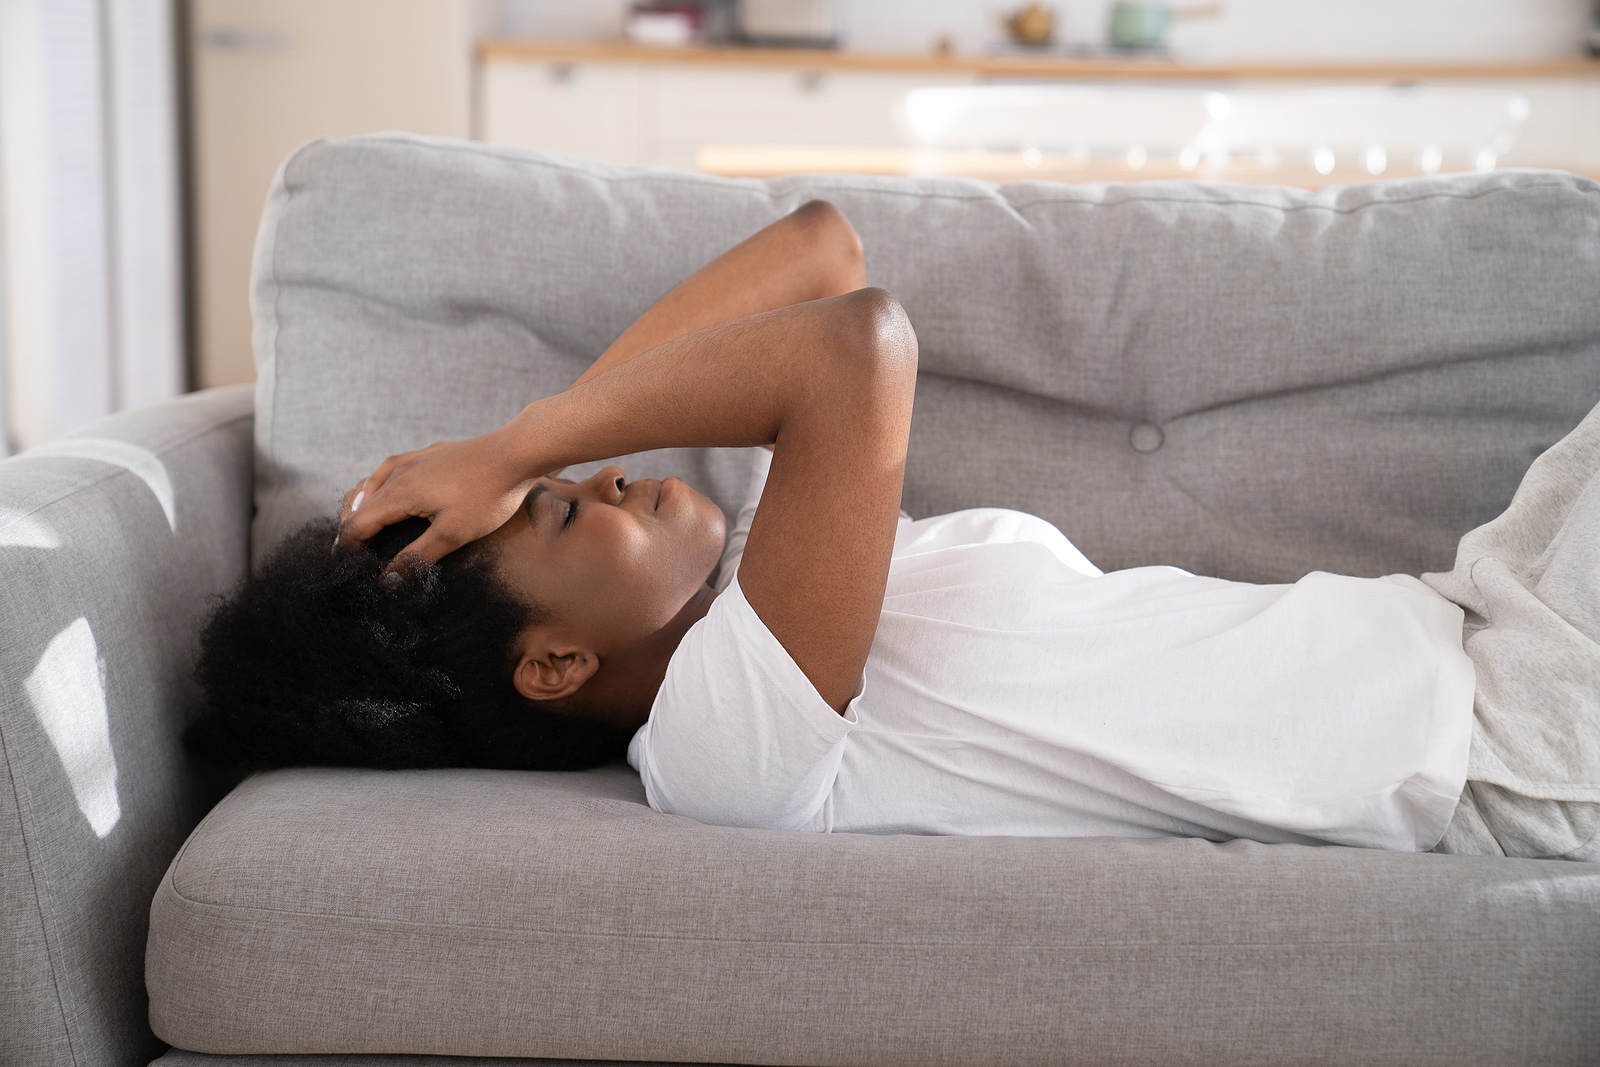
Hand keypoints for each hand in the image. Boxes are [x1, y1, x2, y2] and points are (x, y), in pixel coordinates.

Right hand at [336, 422, 539, 568]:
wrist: (516, 452)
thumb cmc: (488, 495)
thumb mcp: (452, 534)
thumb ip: (417, 558)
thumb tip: (386, 582)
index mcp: (397, 493)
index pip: (356, 525)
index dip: (348, 549)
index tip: (346, 569)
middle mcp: (397, 472)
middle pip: (358, 504)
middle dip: (351, 529)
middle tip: (350, 553)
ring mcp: (413, 459)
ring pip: (373, 484)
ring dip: (363, 507)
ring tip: (362, 527)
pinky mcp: (429, 453)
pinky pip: (392, 471)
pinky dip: (381, 487)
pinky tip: (391, 492)